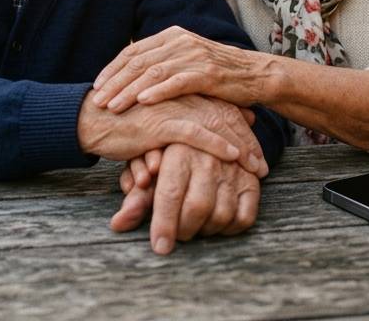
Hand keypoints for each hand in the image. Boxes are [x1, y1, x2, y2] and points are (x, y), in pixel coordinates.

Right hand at [77, 92, 266, 176]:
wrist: (92, 121)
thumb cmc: (124, 123)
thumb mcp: (157, 120)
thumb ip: (181, 120)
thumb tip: (206, 133)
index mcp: (182, 92)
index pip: (222, 108)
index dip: (242, 130)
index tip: (258, 151)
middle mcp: (182, 96)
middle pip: (226, 117)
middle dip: (248, 143)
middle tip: (264, 167)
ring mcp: (173, 107)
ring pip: (217, 125)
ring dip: (241, 147)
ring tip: (257, 168)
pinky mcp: (161, 123)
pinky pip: (196, 134)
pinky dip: (217, 145)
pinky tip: (232, 156)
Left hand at [91, 26, 273, 113]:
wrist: (256, 75)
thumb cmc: (218, 74)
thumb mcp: (186, 61)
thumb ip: (162, 62)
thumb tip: (130, 74)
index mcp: (172, 36)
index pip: (133, 51)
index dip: (112, 69)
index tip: (96, 87)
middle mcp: (180, 41)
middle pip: (138, 62)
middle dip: (114, 82)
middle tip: (97, 101)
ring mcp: (194, 56)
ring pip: (153, 73)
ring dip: (129, 91)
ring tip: (112, 107)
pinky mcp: (208, 73)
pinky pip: (177, 82)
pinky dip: (158, 92)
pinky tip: (142, 102)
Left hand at [109, 144, 259, 253]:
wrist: (205, 121)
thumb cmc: (169, 151)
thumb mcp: (150, 168)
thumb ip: (135, 199)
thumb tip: (117, 225)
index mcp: (179, 152)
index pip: (170, 194)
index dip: (164, 224)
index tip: (160, 247)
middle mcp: (208, 158)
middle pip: (197, 206)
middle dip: (184, 230)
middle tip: (177, 235)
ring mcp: (233, 168)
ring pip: (222, 214)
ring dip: (206, 231)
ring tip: (194, 227)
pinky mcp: (251, 179)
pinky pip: (245, 216)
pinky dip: (230, 228)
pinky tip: (216, 224)